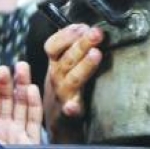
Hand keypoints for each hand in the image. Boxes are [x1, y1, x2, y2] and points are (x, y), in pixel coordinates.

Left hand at [0, 62, 43, 145]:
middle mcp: (2, 129)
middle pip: (7, 101)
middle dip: (7, 82)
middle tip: (5, 67)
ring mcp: (17, 134)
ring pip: (22, 106)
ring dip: (22, 86)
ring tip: (21, 67)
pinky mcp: (30, 143)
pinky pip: (34, 120)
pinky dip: (34, 104)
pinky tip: (31, 89)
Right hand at [44, 23, 103, 139]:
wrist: (58, 122)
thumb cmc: (64, 89)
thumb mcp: (63, 66)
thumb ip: (70, 47)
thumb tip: (86, 26)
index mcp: (55, 64)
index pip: (53, 45)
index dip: (66, 35)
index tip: (81, 27)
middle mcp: (56, 77)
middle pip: (66, 58)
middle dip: (81, 44)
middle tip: (96, 33)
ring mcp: (62, 94)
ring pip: (71, 79)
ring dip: (83, 66)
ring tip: (95, 55)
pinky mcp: (70, 113)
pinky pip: (69, 110)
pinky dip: (70, 108)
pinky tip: (73, 106)